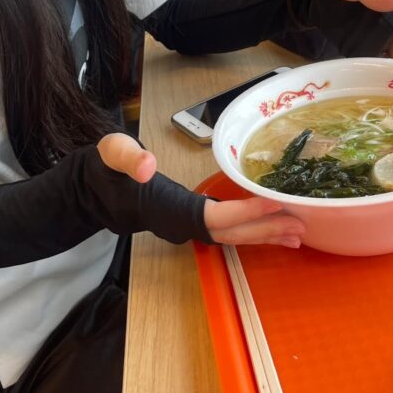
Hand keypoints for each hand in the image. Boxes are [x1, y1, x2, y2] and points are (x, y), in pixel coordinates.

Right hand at [97, 133, 305, 247]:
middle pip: (231, 233)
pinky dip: (253, 232)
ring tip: (298, 234)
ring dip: (265, 235)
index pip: (213, 217)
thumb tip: (146, 166)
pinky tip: (274, 232)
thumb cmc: (102, 172)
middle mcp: (181, 224)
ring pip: (232, 236)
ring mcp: (187, 226)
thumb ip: (125, 158)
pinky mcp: (191, 221)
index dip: (244, 213)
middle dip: (266, 229)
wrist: (91, 191)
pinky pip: (227, 231)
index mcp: (168, 209)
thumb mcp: (109, 155)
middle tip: (302, 223)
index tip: (274, 203)